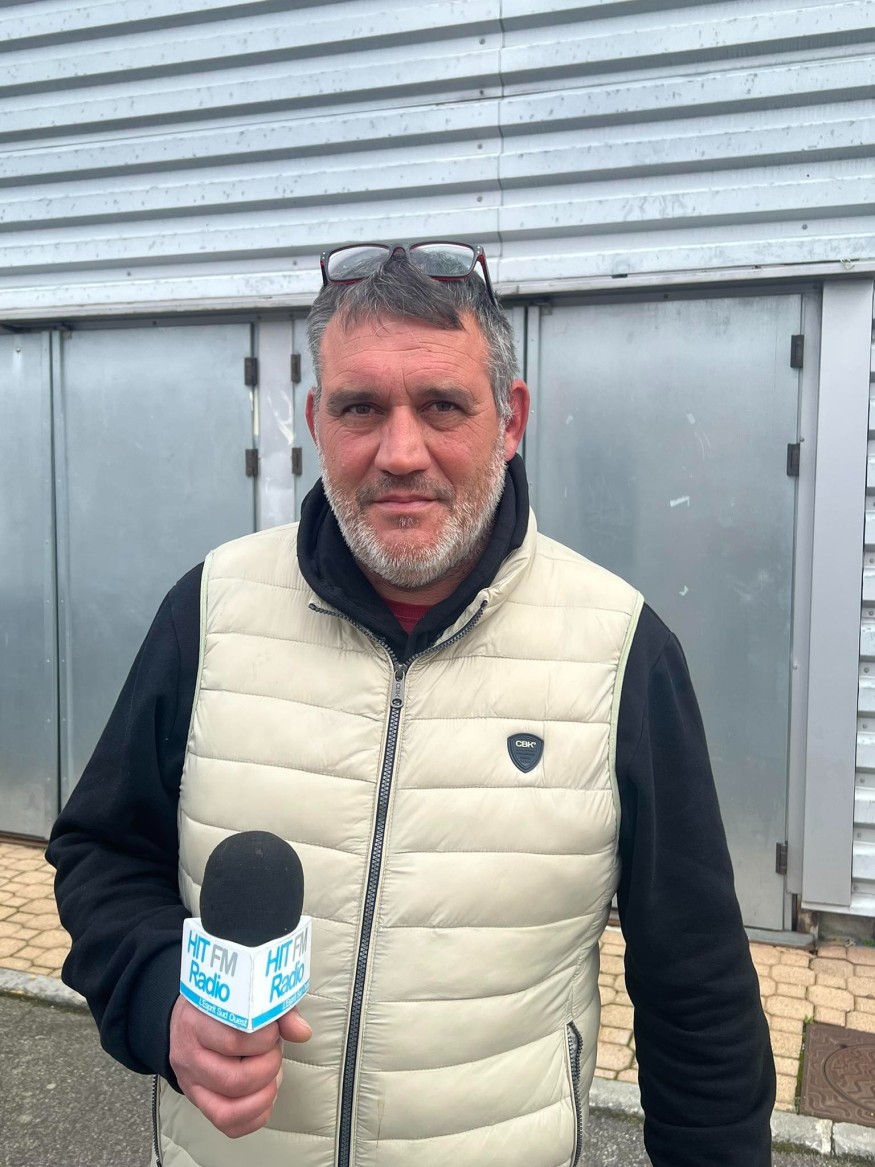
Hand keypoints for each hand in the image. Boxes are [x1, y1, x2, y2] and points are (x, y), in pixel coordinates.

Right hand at [169, 996, 311, 1137]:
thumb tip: (302, 1032)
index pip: (233, 1041)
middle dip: (268, 1067)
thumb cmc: (224, 1003)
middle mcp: (188, 1056)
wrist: (191, 1017)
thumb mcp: (247, 993)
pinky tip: (266, 1092)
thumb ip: (276, 1009)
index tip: (274, 1029)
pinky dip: (256, 1114)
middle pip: (235, 1079)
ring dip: (264, 1093)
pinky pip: (228, 1124)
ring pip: (230, 1108)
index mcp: (196, 1022)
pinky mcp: (199, 1102)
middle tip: (274, 1049)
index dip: (265, 1040)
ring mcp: (191, 1083)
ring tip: (272, 1071)